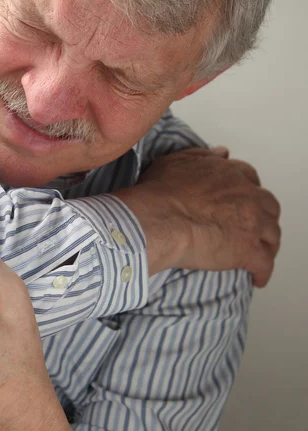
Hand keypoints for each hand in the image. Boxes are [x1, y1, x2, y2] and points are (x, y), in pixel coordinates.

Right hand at [115, 147, 280, 285]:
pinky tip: (256, 278)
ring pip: (272, 234)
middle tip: (251, 225)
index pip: (249, 179)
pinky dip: (262, 271)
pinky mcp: (248, 250)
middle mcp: (247, 195)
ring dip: (268, 243)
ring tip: (259, 252)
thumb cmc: (160, 192)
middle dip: (263, 215)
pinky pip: (264, 264)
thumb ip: (202, 156)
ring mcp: (251, 223)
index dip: (246, 190)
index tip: (240, 199)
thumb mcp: (176, 161)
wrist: (159, 219)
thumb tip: (221, 153)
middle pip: (268, 206)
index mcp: (230, 174)